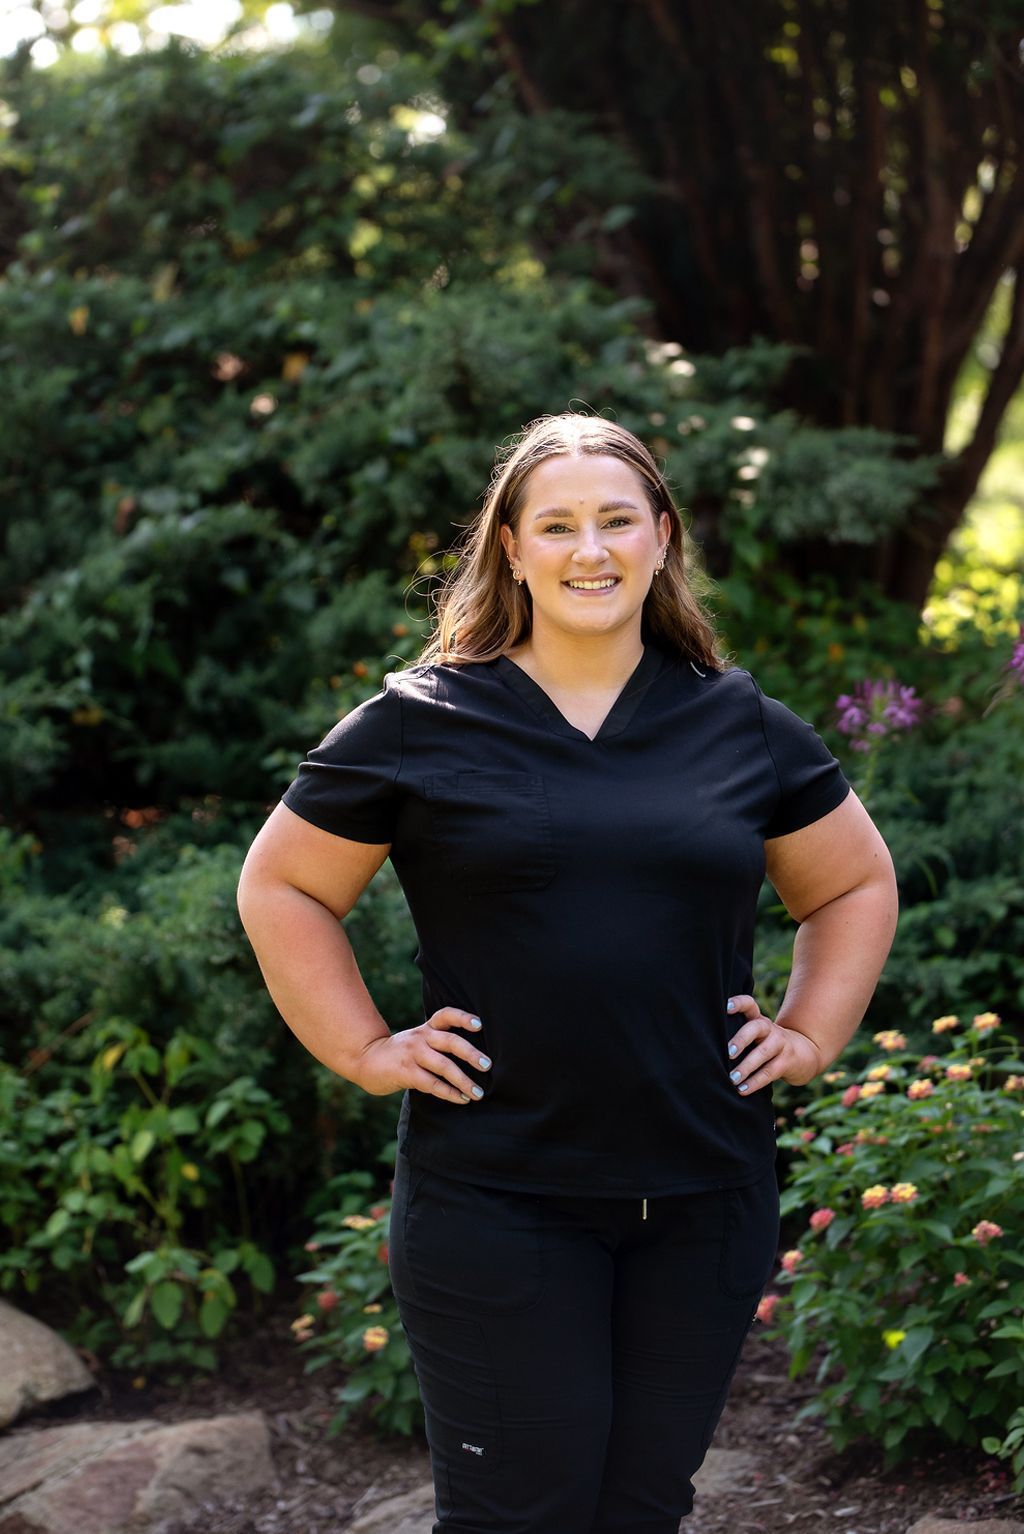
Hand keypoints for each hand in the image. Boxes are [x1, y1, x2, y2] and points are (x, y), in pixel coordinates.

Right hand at [351, 1007, 490, 1104]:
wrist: (366, 1060)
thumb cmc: (401, 1052)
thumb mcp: (418, 1039)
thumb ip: (438, 1042)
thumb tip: (474, 1055)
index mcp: (426, 1028)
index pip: (446, 1015)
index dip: (463, 1018)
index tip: (479, 1024)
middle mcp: (421, 1038)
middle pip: (450, 1041)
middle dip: (471, 1053)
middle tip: (487, 1065)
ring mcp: (412, 1055)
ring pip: (443, 1065)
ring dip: (463, 1080)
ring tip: (478, 1092)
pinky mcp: (405, 1073)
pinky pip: (432, 1083)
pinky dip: (449, 1092)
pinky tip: (461, 1099)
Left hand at [725, 994, 821, 1093]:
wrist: (803, 1053)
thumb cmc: (765, 1044)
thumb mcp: (756, 1034)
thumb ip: (737, 1035)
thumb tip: (708, 1048)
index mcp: (758, 1019)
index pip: (749, 1004)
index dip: (739, 1003)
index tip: (726, 1007)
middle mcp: (769, 1028)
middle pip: (756, 1028)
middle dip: (741, 1040)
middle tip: (728, 1053)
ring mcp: (780, 1043)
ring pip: (763, 1053)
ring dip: (746, 1067)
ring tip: (732, 1078)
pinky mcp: (786, 1061)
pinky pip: (769, 1072)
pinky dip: (754, 1082)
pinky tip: (742, 1090)